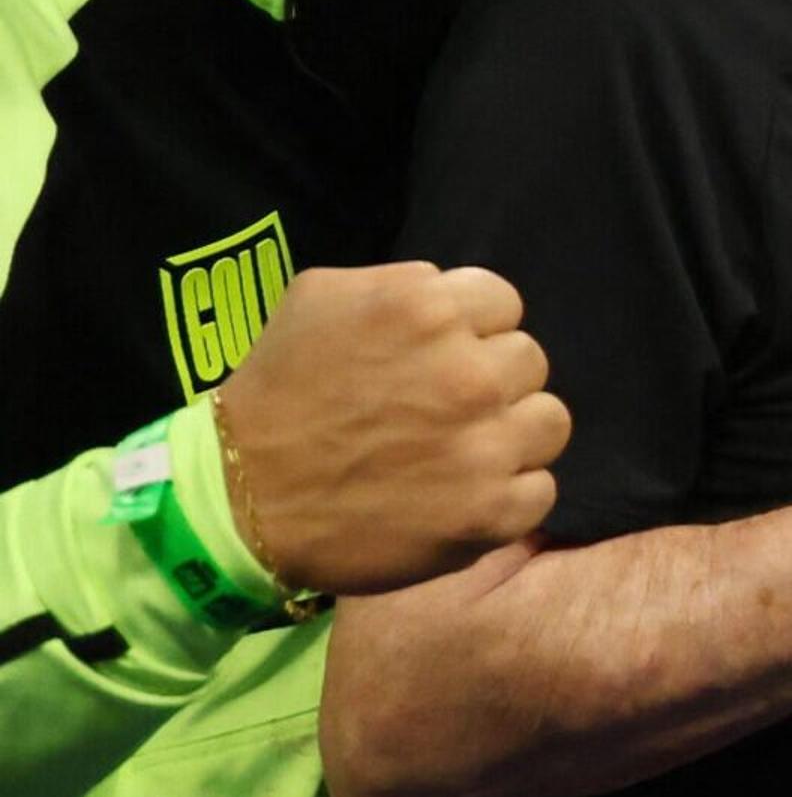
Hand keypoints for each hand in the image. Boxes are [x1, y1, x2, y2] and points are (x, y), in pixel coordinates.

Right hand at [219, 263, 567, 595]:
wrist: (238, 499)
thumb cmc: (277, 393)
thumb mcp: (320, 299)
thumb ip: (401, 285)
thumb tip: (453, 294)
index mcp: (427, 309)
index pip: (503, 303)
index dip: (471, 330)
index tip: (438, 358)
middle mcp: (468, 373)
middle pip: (528, 361)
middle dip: (490, 380)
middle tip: (441, 408)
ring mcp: (485, 446)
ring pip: (549, 421)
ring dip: (511, 434)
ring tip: (458, 450)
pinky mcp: (491, 511)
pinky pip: (540, 488)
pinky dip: (507, 494)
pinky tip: (460, 494)